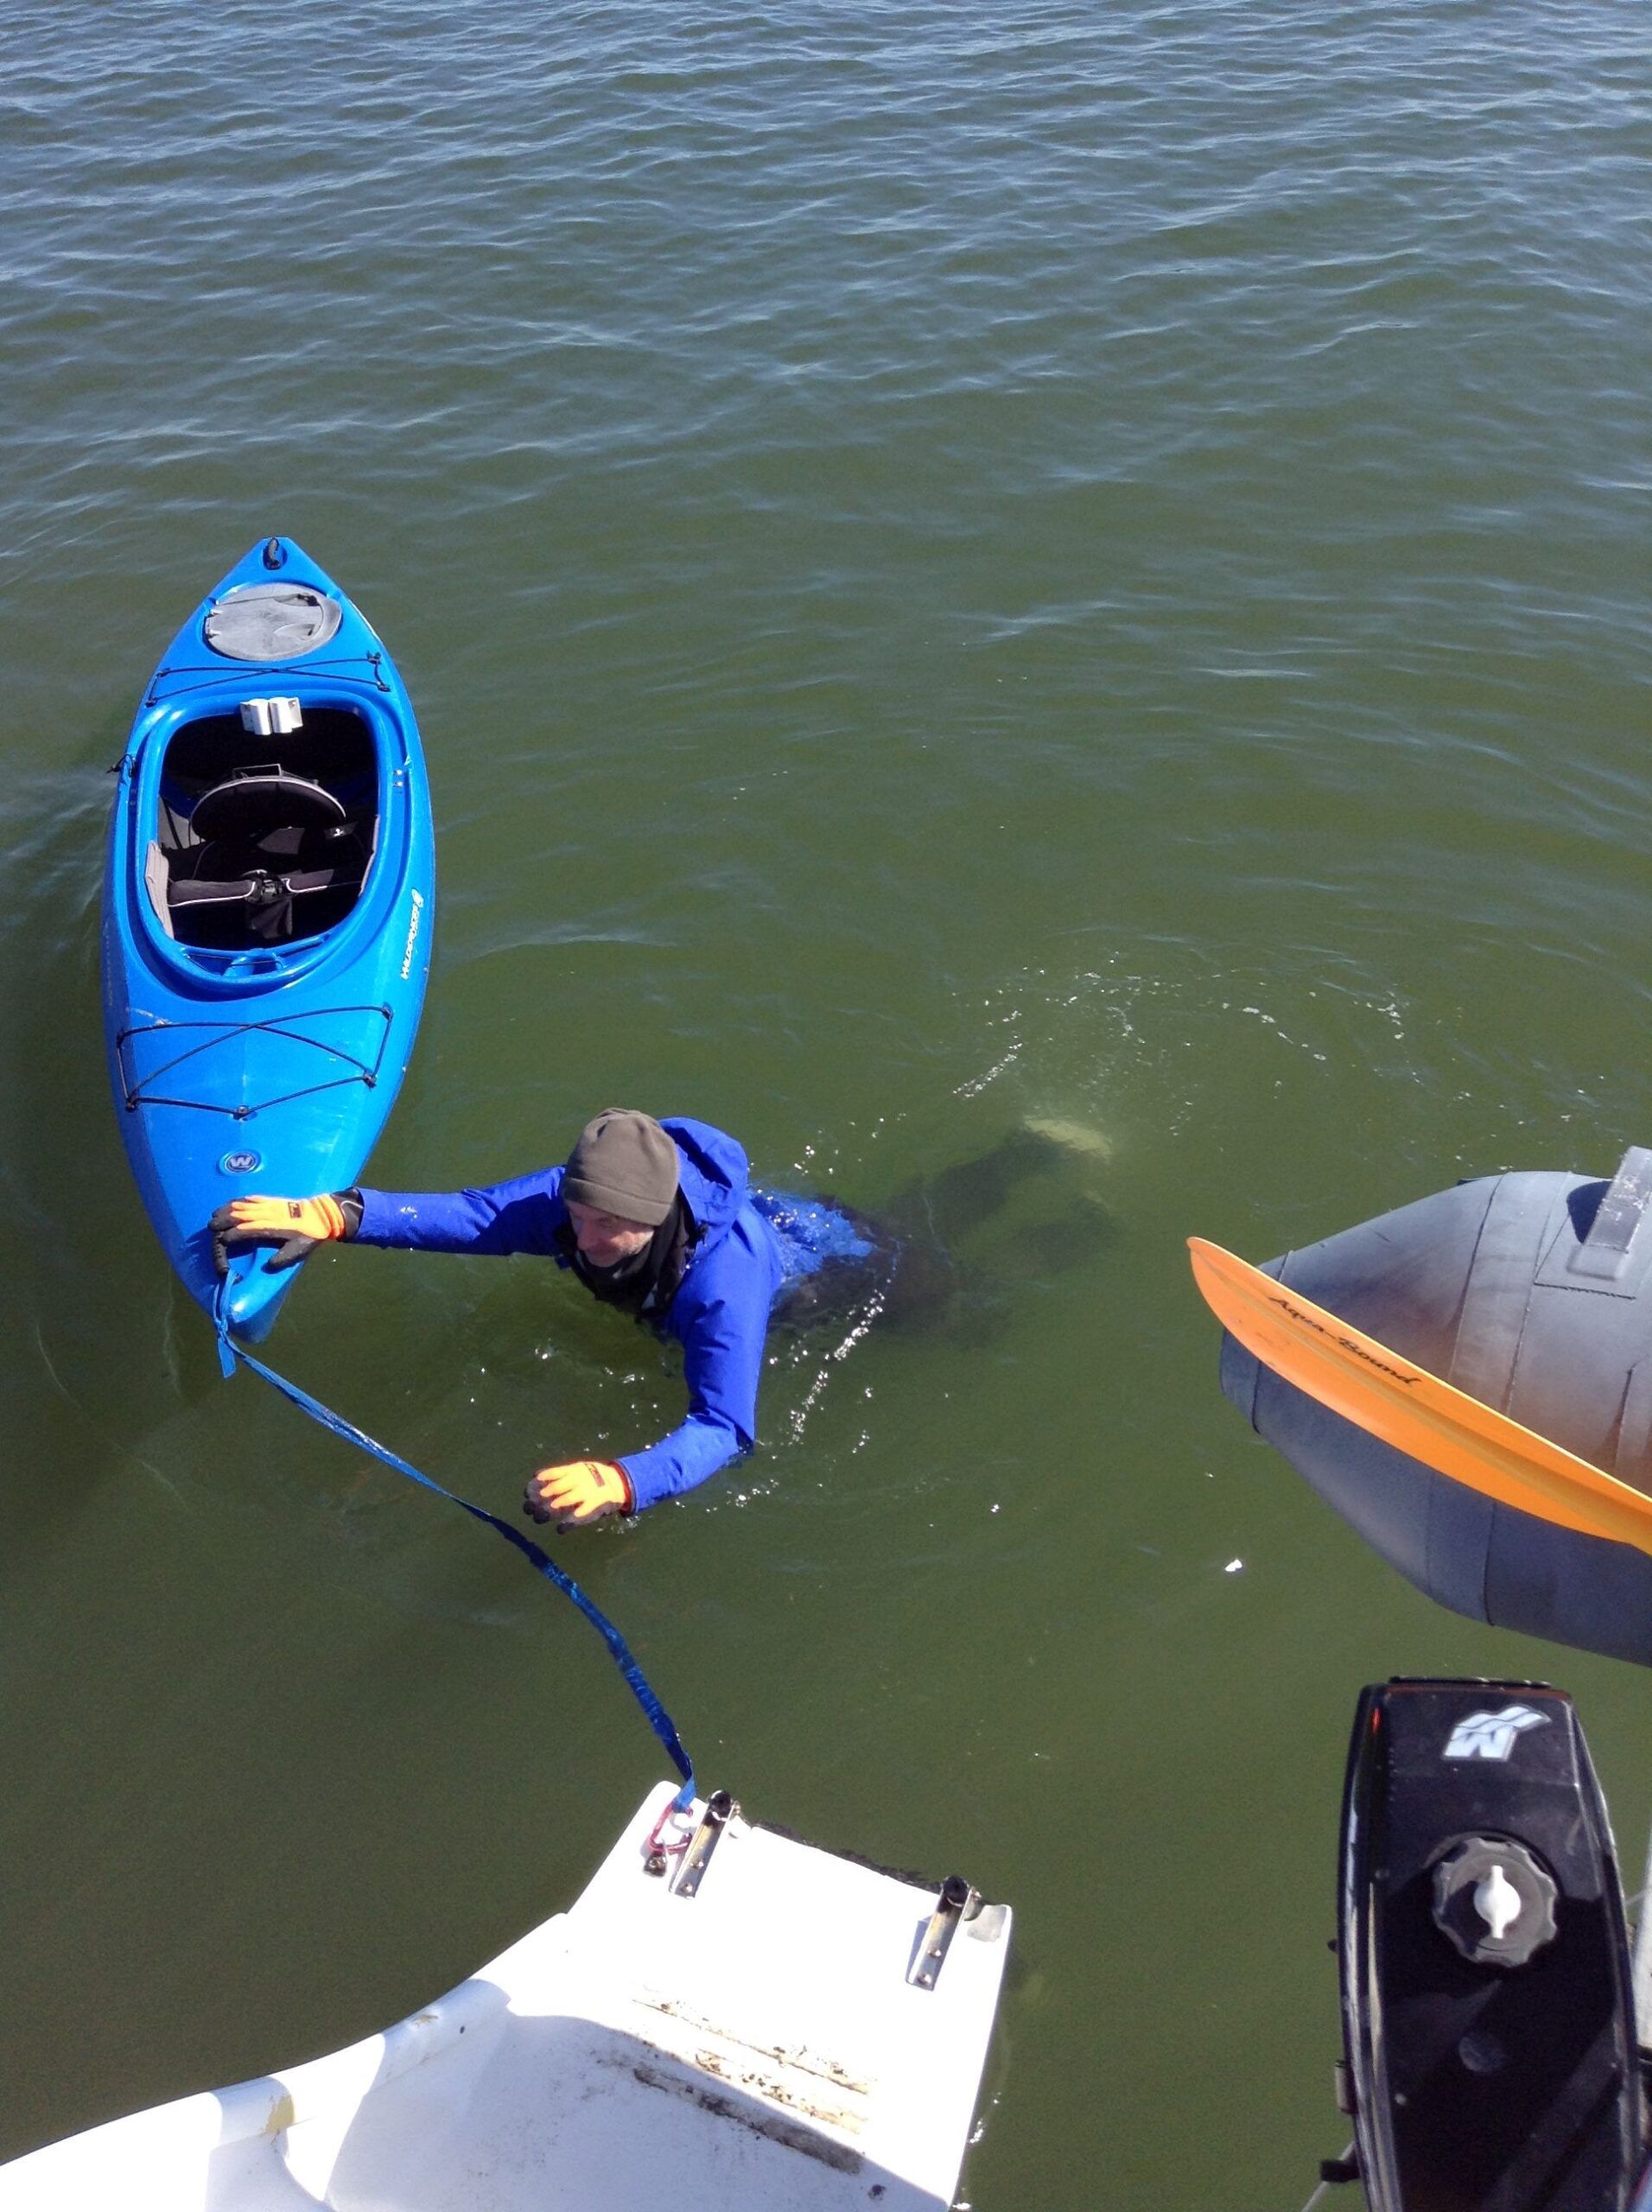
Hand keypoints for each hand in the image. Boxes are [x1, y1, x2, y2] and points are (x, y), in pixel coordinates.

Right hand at [211, 1192, 352, 1276]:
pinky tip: (230, 1203)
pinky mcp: (271, 1200)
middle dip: (224, 1220)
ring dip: (227, 1209)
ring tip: (214, 1214)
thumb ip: (283, 1258)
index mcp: (272, 1227)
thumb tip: (268, 1266)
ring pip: (243, 1205)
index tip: (223, 1241)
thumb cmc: (310, 1235)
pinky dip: (238, 1200)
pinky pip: (251, 1198)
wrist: (322, 1215)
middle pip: (241, 1215)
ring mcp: (268, 1205)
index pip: (248, 1230)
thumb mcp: (299, 1250)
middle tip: (210, 1227)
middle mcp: (267, 1214)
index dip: (234, 1235)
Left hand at [523, 1460, 632, 1529]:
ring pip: (564, 1501)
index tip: (527, 1493)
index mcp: (573, 1469)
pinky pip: (580, 1515)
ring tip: (539, 1517)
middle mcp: (579, 1479)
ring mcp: (588, 1492)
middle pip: (554, 1490)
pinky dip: (568, 1523)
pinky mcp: (595, 1506)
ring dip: (549, 1511)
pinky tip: (560, 1529)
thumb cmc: (593, 1477)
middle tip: (529, 1509)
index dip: (536, 1485)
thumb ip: (559, 1474)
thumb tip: (535, 1476)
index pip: (549, 1475)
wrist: (619, 1482)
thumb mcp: (577, 1469)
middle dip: (539, 1500)